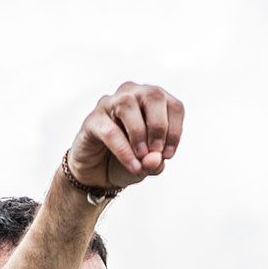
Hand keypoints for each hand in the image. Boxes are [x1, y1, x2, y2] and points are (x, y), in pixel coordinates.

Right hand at [65, 82, 184, 191]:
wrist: (98, 174)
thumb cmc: (128, 160)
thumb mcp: (148, 165)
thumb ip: (155, 163)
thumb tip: (154, 159)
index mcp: (152, 102)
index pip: (173, 105)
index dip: (175, 131)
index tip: (167, 155)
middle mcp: (132, 94)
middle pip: (153, 95)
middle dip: (159, 126)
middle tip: (157, 152)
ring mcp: (109, 104)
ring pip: (127, 104)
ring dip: (139, 133)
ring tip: (142, 158)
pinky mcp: (92, 120)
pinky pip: (109, 130)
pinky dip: (124, 150)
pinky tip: (132, 165)